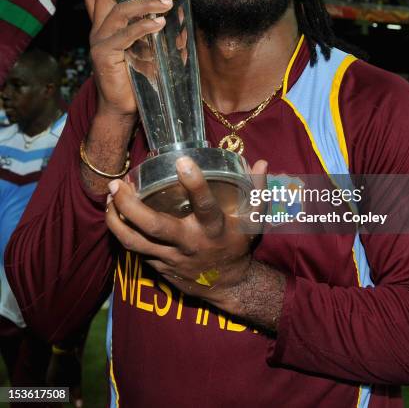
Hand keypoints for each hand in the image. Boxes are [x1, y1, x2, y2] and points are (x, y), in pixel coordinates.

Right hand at [85, 0, 172, 116]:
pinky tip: (159, 23)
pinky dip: (142, 26)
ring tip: (166, 3)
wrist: (123, 108)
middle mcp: (98, 31)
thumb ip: (159, 34)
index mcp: (105, 27)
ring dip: (143, 4)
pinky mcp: (104, 56)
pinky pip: (123, 35)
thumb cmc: (137, 80)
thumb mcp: (149, 51)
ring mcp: (99, 43)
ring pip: (117, 12)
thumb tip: (183, 18)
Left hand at [105, 156, 267, 304]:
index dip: (195, 185)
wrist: (228, 286)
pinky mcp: (159, 266)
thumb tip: (261, 163)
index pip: (205, 206)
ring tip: (108, 196)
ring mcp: (171, 258)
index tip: (182, 161)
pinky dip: (121, 231)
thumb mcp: (254, 221)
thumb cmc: (238, 245)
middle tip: (118, 183)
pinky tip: (113, 212)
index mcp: (215, 229)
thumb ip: (258, 191)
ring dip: (116, 219)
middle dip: (132, 205)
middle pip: (155, 226)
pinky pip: (135, 250)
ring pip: (136, 242)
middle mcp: (190, 243)